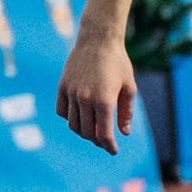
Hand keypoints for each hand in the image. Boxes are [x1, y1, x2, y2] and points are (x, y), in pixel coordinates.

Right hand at [55, 34, 137, 155]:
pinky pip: (62, 111)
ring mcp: (71, 93)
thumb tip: (123, 133)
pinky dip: (70, 119)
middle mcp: (85, 99)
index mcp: (104, 101)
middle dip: (97, 141)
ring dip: (83, 132)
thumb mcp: (129, 87)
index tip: (113, 150)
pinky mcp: (62, 87)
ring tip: (93, 132)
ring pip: (73, 124)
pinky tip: (80, 118)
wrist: (97, 41)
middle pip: (87, 132)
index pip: (103, 133)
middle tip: (105, 142)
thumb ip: (126, 112)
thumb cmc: (118, 64)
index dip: (108, 145)